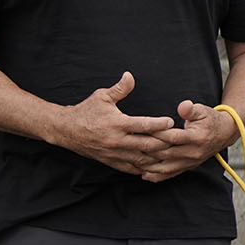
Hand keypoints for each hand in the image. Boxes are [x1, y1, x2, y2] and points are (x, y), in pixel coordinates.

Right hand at [55, 72, 175, 174]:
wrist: (66, 130)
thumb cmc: (86, 111)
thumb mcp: (101, 96)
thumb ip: (119, 88)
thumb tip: (130, 75)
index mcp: (116, 123)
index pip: (143, 125)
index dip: (159, 124)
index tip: (171, 121)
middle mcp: (116, 140)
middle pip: (147, 145)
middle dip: (164, 143)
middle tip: (178, 140)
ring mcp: (114, 153)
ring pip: (142, 159)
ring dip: (158, 158)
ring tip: (172, 154)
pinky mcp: (111, 161)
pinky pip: (131, 168)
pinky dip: (144, 168)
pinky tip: (156, 166)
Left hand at [141, 100, 233, 182]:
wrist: (224, 133)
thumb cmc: (210, 119)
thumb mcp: (203, 110)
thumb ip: (191, 109)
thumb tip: (183, 106)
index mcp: (196, 138)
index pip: (171, 137)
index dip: (156, 134)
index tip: (140, 130)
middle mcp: (193, 153)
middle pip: (165, 154)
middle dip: (146, 150)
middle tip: (129, 146)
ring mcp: (190, 162)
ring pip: (165, 167)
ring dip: (148, 165)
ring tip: (132, 161)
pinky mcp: (188, 167)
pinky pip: (170, 174)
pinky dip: (156, 175)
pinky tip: (143, 174)